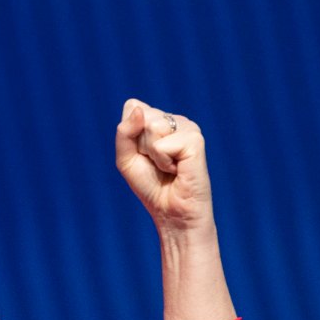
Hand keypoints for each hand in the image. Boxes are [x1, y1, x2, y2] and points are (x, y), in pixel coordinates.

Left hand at [114, 99, 213, 233]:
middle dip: (139, 145)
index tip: (142, 153)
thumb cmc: (150, 185)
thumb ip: (124, 132)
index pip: (132, 106)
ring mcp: (187, 127)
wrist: (171, 212)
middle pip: (140, 116)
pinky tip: (177, 170)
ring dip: (152, 154)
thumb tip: (140, 110)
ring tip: (167, 166)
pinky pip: (162, 145)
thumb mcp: (125, 158)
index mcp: (159, 119)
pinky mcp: (195, 140)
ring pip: (151, 127)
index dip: (129, 133)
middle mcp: (175, 119)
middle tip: (156, 163)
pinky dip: (163, 161)